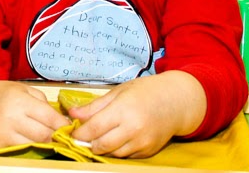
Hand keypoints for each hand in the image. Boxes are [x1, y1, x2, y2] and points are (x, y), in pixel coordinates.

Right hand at [0, 75, 69, 149]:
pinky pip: (22, 151)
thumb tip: (65, 123)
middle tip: (62, 135)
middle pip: (44, 136)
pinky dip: (32, 148)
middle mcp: (9, 119)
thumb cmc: (5, 94)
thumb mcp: (26, 90)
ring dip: (45, 144)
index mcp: (18, 101)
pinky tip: (33, 141)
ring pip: (35, 147)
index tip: (71, 128)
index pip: (49, 118)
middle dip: (56, 136)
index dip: (63, 125)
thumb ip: (45, 105)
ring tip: (48, 138)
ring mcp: (2, 135)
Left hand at [69, 71, 205, 157]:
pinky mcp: (149, 151)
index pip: (94, 128)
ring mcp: (142, 142)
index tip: (72, 132)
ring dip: (102, 148)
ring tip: (99, 137)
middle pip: (102, 145)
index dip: (79, 133)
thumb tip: (72, 114)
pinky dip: (117, 150)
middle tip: (82, 138)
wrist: (176, 102)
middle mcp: (133, 129)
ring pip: (113, 153)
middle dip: (88, 144)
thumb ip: (94, 106)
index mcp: (123, 110)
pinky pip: (126, 156)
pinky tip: (116, 139)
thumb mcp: (118, 92)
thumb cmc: (145, 92)